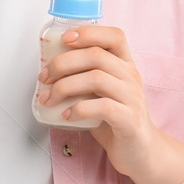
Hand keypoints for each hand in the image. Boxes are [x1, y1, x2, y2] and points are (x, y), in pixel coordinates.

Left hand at [36, 24, 161, 174]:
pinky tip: (66, 115)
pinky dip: (78, 109)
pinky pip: (102, 107)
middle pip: (96, 56)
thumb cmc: (115, 119)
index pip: (114, 36)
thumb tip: (48, 70)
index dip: (89, 32)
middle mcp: (131, 77)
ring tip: (49, 98)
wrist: (139, 151)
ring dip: (65, 86)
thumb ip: (83, 77)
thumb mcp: (100, 92)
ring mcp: (132, 98)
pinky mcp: (129, 120)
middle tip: (44, 77)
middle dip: (63, 63)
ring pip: (96, 78)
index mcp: (125, 65)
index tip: (64, 39)